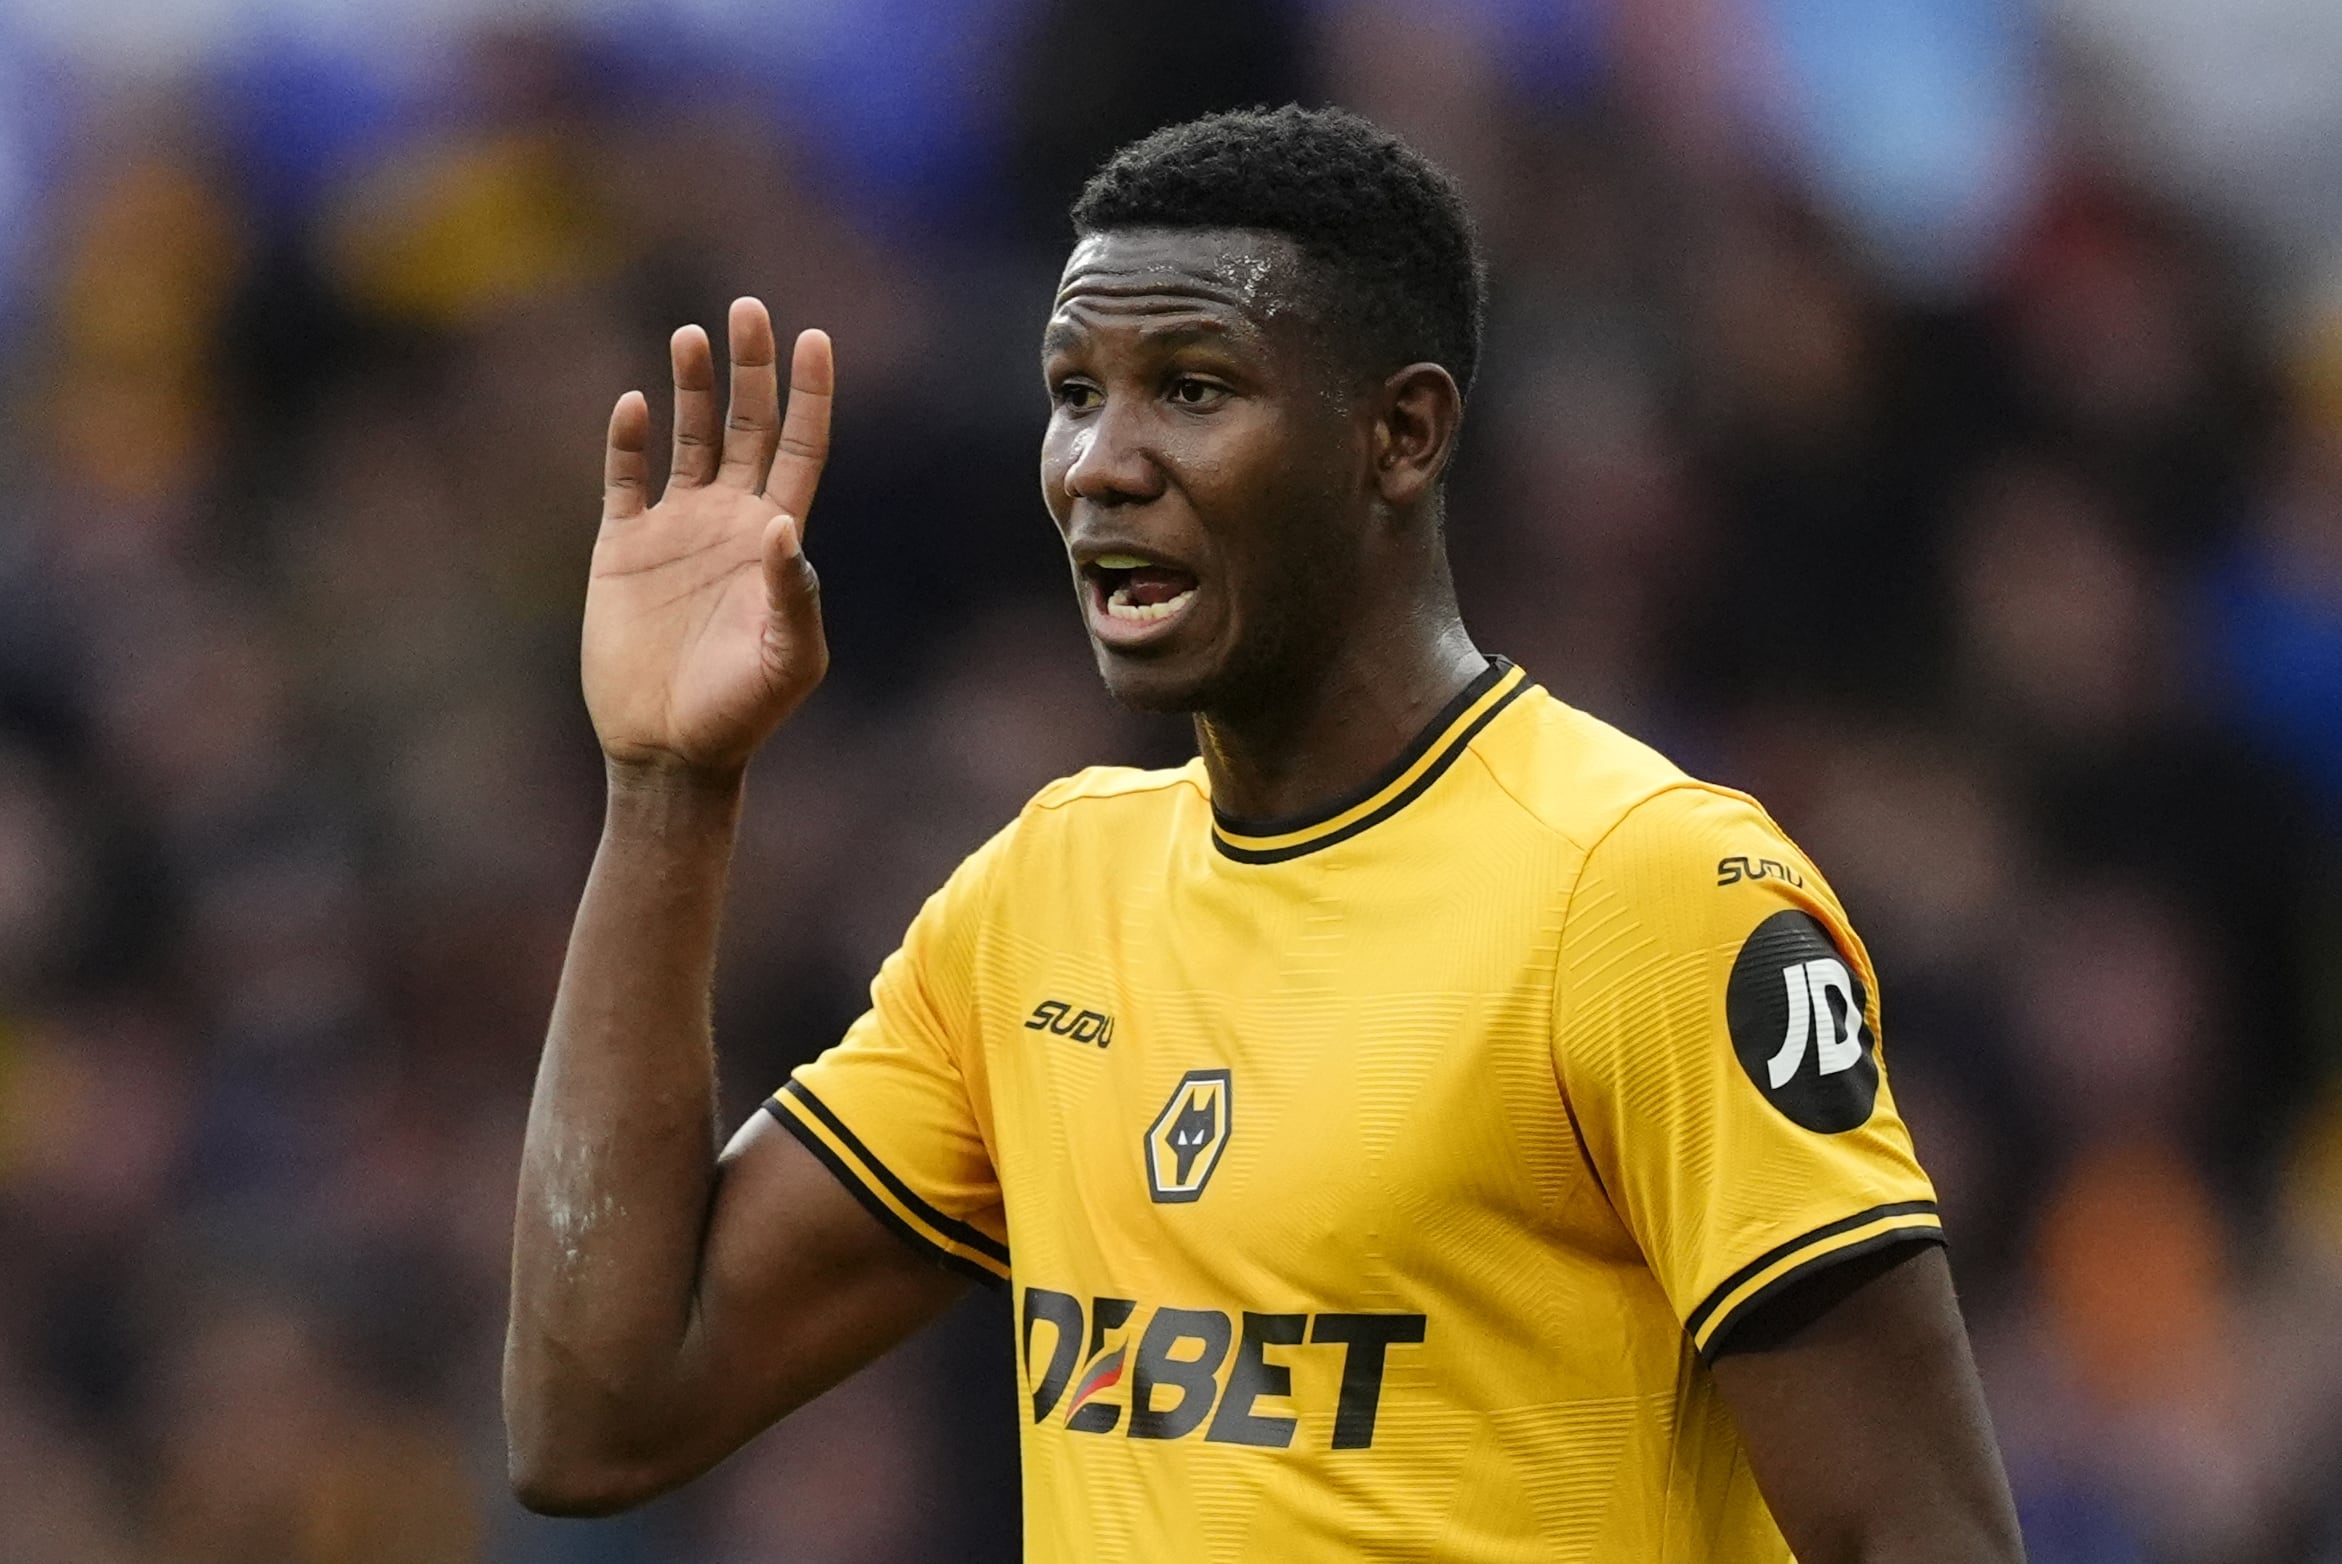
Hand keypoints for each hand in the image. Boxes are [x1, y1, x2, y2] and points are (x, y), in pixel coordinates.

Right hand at [583, 299, 833, 776]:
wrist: (670, 750)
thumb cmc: (742, 713)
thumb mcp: (789, 660)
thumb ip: (794, 594)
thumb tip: (784, 526)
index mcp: (777, 539)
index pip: (800, 447)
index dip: (810, 395)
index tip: (815, 338)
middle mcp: (730, 520)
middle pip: (747, 425)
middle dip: (751, 368)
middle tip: (748, 309)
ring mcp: (676, 529)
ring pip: (688, 437)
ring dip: (691, 386)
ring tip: (690, 334)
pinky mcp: (622, 547)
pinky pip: (624, 479)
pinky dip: (627, 441)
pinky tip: (631, 405)